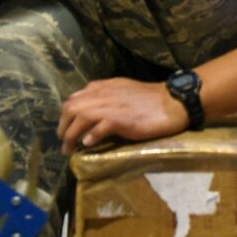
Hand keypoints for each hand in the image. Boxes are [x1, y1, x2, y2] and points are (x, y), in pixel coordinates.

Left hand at [58, 78, 188, 152]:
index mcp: (101, 87)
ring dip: (71, 135)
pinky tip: (88, 145)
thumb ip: (104, 98)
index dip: (65, 117)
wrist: (172, 102)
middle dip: (63, 128)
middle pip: (71, 108)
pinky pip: (99, 127)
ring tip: (70, 149)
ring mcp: (112, 106)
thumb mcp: (121, 91)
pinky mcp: (122, 119)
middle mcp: (103, 94)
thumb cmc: (149, 99)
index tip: (66, 131)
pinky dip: (91, 136)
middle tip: (65, 144)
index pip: (73, 100)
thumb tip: (88, 114)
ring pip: (80, 117)